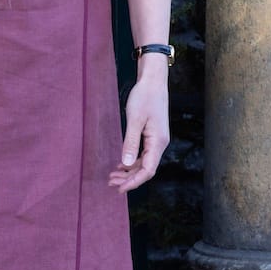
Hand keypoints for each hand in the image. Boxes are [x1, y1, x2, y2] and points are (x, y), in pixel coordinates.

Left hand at [109, 70, 168, 193]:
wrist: (153, 81)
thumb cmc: (144, 97)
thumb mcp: (134, 120)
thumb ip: (130, 142)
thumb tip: (127, 164)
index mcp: (158, 142)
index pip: (148, 170)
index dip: (134, 182)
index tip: (120, 188)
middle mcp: (160, 144)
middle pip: (146, 169)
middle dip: (129, 178)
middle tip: (110, 182)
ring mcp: (157, 140)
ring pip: (144, 162)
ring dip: (129, 170)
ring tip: (113, 176)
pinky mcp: (153, 135)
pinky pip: (143, 154)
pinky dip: (132, 160)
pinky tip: (122, 164)